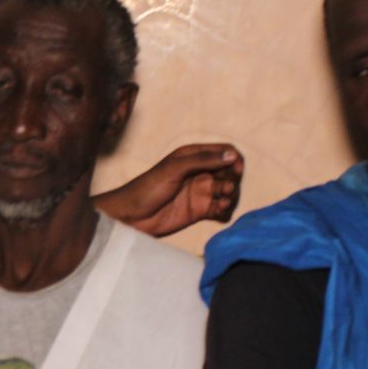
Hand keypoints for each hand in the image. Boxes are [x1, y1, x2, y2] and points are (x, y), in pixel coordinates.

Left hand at [94, 143, 243, 236]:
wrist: (131, 216)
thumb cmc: (147, 188)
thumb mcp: (174, 169)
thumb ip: (203, 160)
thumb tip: (232, 155)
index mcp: (194, 156)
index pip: (225, 152)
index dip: (235, 159)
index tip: (236, 171)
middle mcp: (200, 172)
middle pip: (230, 172)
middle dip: (233, 180)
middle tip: (226, 190)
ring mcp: (200, 192)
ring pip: (228, 192)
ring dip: (231, 197)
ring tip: (222, 203)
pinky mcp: (199, 211)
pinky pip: (221, 210)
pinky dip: (225, 211)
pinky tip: (219, 212)